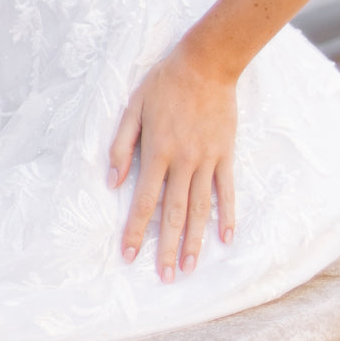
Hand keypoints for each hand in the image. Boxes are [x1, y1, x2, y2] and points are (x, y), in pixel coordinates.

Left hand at [107, 40, 237, 281]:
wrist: (206, 62)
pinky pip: (227, 190)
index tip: (129, 255)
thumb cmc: (165, 81)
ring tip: (190, 268)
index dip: (136, 230)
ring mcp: (207, 159)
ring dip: (195, 241)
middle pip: (173, 213)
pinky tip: (226, 238)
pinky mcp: (225, 154)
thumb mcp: (134, 106)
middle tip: (164, 277)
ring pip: (200, 208)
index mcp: (156, 150)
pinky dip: (227, 215)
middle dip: (167, 248)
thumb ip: (122, 144)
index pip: (143, 200)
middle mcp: (182, 161)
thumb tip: (112, 180)